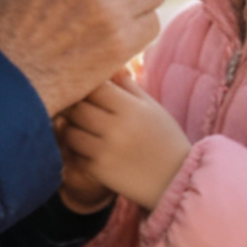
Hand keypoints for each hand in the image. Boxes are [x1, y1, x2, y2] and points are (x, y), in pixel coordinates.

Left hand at [60, 73, 190, 213]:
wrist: (176, 181)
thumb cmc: (165, 140)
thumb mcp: (152, 108)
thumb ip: (128, 86)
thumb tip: (109, 65)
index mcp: (131, 108)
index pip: (94, 86)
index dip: (85, 85)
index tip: (84, 88)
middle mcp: (116, 128)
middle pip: (76, 107)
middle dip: (73, 106)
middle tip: (75, 107)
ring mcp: (105, 151)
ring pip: (70, 131)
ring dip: (72, 129)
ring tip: (82, 129)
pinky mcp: (98, 171)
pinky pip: (74, 154)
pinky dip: (78, 150)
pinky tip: (89, 149)